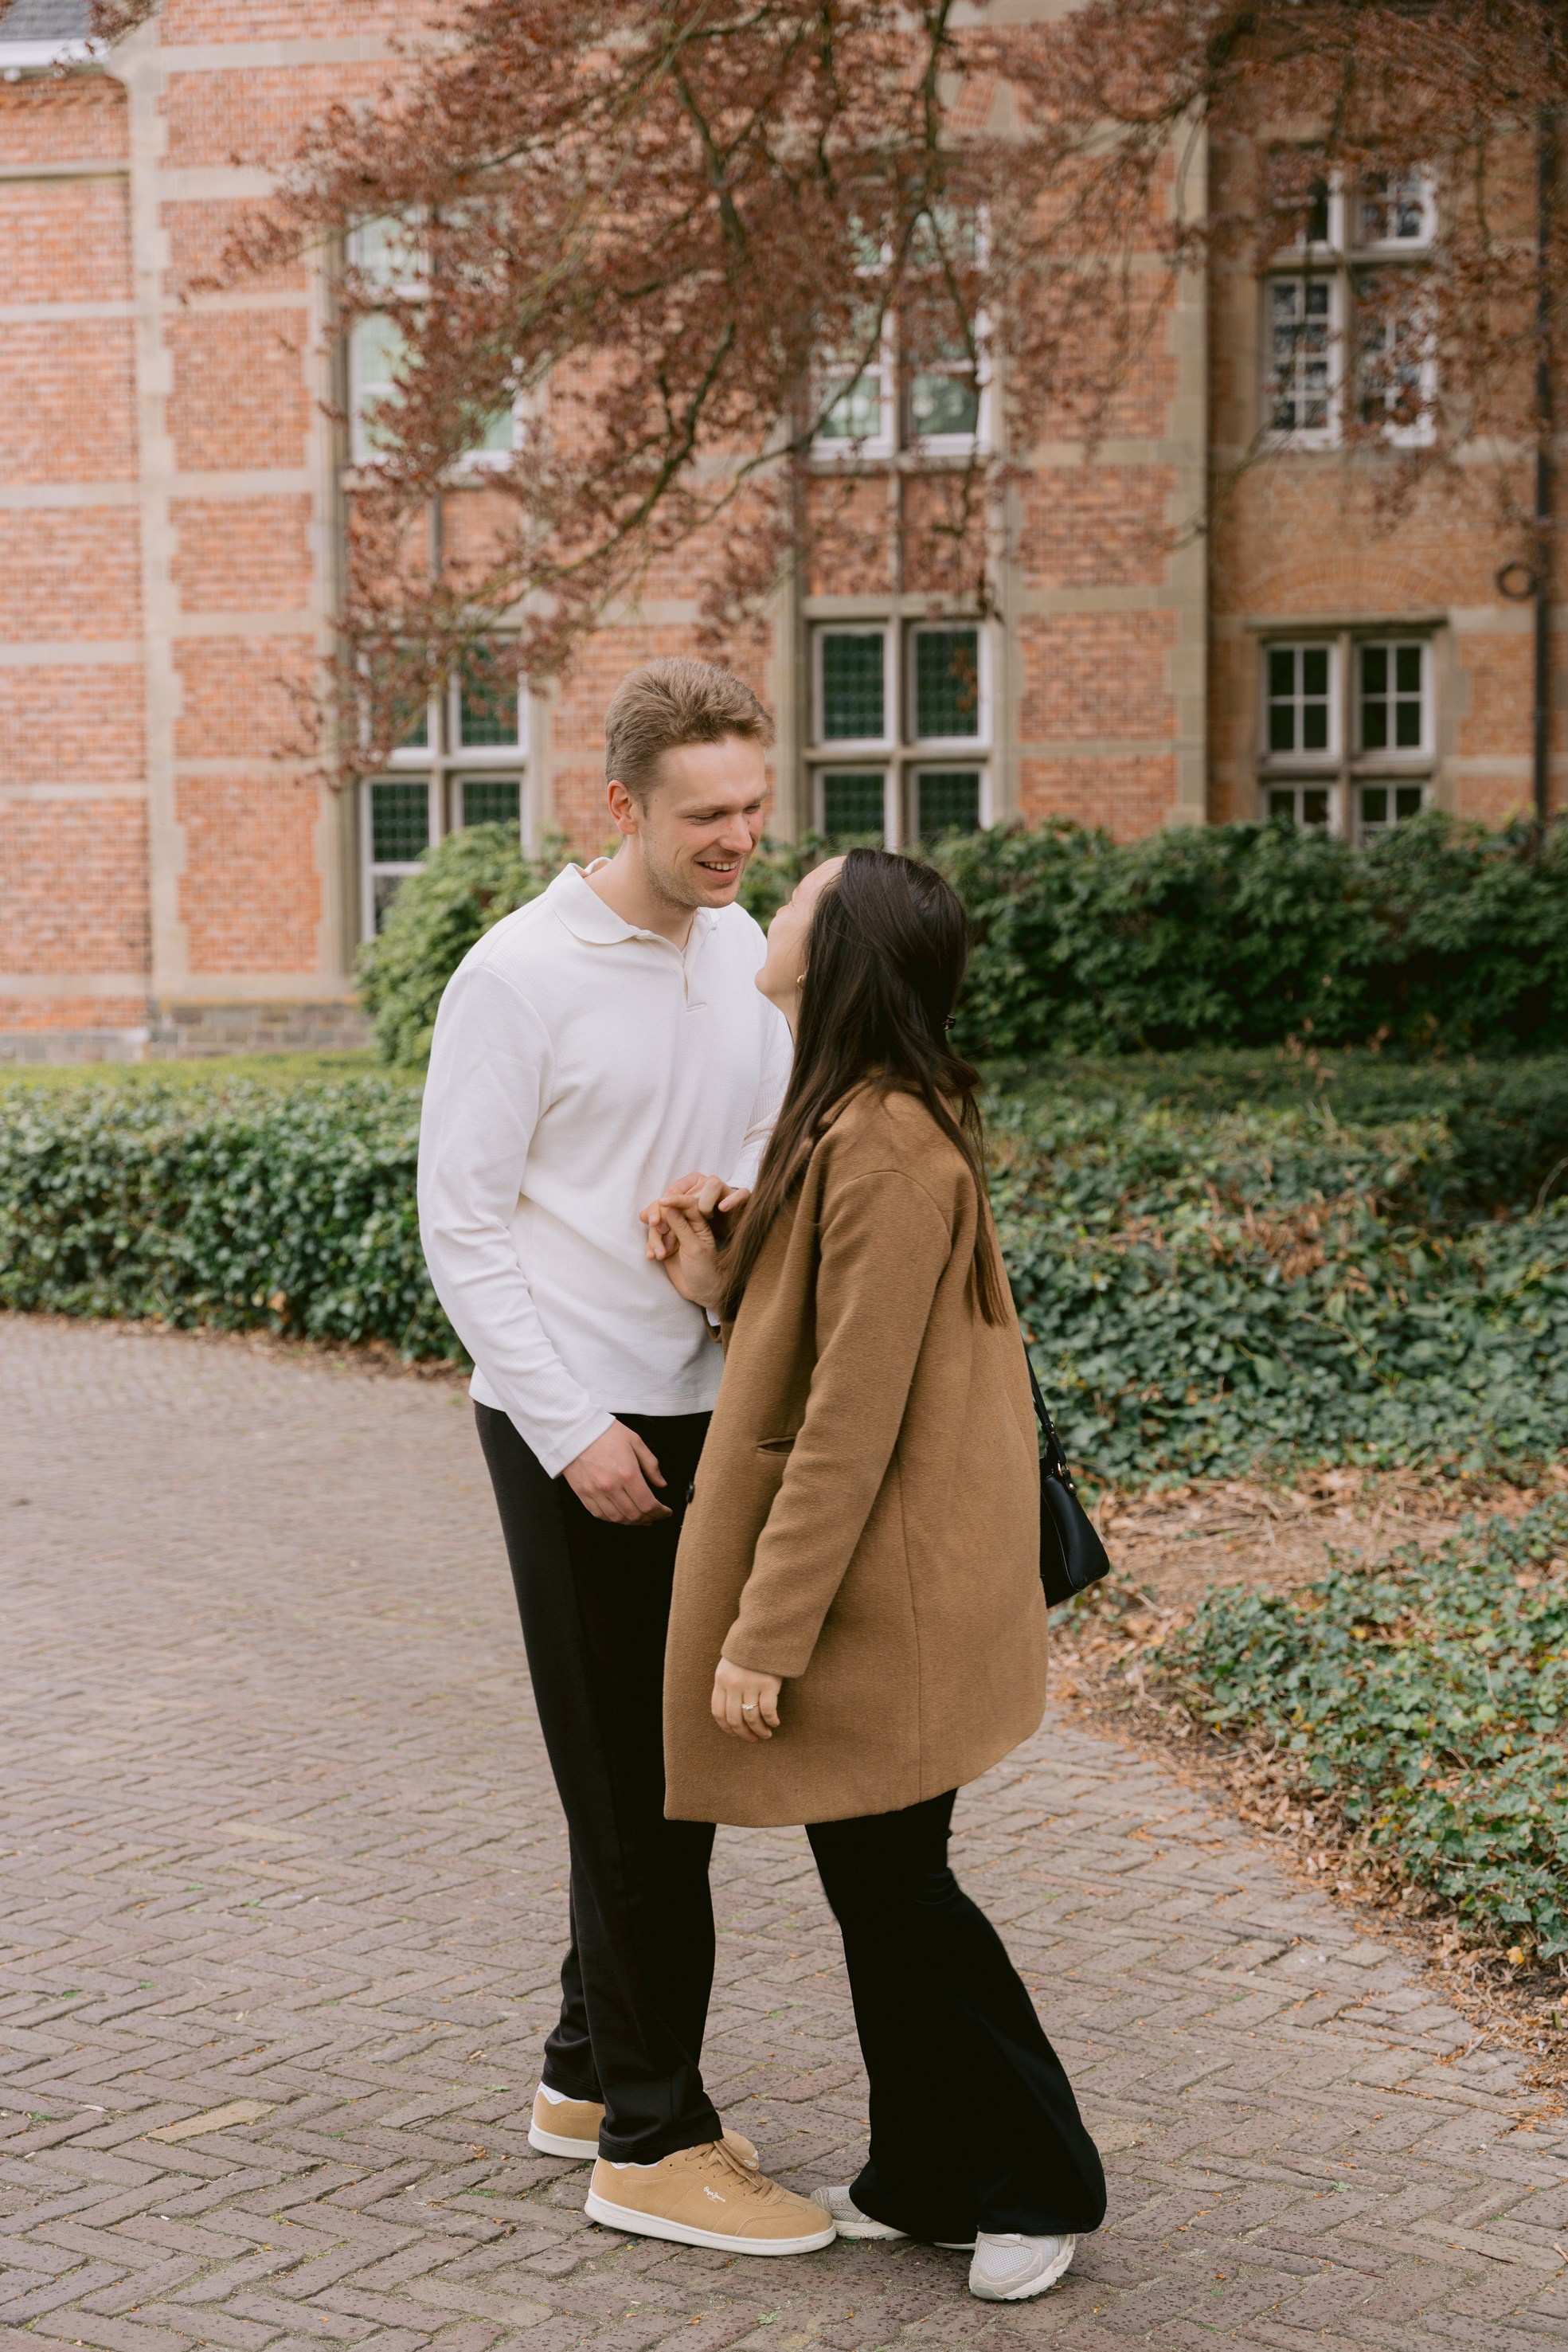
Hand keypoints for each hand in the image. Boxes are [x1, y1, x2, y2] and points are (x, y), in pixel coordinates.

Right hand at [563, 1421, 669, 1523]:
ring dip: (632, 1522)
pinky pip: (599, 1514)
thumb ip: (651, 1465)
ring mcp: (595, 1492)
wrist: (575, 1430)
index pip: (648, 1504)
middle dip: (650, 1518)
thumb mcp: (635, 1442)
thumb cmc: (606, 1433)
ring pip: (617, 1518)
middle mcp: (611, 1487)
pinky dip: (613, 1519)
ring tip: (641, 1519)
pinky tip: (621, 1515)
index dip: (661, 1512)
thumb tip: (661, 1484)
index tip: (666, 1512)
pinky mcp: (583, 1494)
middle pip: (634, 1515)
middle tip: (656, 1516)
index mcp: (627, 1473)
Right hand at [642, 1177, 745, 1313]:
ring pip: (657, 1227)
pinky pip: (653, 1241)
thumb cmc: (705, 1270)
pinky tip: (652, 1257)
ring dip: (655, 1239)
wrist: (701, 1291)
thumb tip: (671, 1209)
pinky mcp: (665, 1247)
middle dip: (659, 1218)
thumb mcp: (694, 1248)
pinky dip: (651, 1247)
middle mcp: (686, 1226)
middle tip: (655, 1226)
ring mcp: (674, 1236)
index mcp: (699, 1223)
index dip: (675, 1200)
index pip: (687, 1203)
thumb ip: (682, 1228)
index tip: (662, 1201)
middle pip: (667, 1212)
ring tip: (660, 1255)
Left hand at [712, 1657, 781, 1741]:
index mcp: (721, 1680)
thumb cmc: (748, 1650)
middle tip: (753, 1739)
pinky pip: (768, 1710)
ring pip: (751, 1718)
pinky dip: (771, 1721)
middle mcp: (733, 1684)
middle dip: (744, 1734)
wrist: (765, 1630)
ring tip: (766, 1735)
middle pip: (734, 1719)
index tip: (736, 1734)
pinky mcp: (769, 1683)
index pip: (718, 1712)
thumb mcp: (729, 1664)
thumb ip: (726, 1684)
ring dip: (759, 1731)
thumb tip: (729, 1711)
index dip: (727, 1728)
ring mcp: (751, 1684)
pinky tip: (775, 1723)